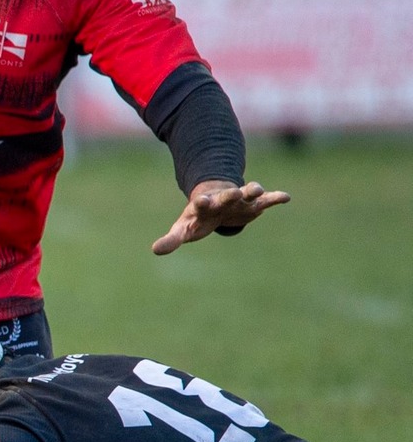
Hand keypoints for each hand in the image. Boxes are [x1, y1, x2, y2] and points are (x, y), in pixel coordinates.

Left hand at [151, 180, 289, 255]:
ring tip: (259, 190)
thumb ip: (172, 239)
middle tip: (236, 192)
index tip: (201, 201)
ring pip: (248, 193)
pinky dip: (275, 197)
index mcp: (203, 205)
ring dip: (253, 191)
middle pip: (227, 196)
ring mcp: (239, 200)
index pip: (201, 204)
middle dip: (231, 194)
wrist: (213, 202)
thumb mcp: (184, 229)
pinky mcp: (254, 204)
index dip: (201, 203)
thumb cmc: (197, 219)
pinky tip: (285, 197)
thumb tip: (155, 250)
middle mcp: (222, 199)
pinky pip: (266, 199)